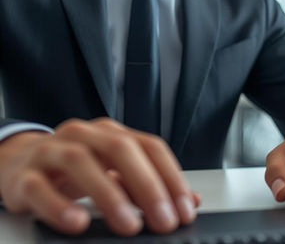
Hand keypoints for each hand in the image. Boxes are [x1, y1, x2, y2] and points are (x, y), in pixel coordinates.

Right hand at [0, 118, 199, 235]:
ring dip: (108, 194)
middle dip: (147, 184)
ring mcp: (52, 151)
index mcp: (109, 132)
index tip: (184, 209)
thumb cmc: (73, 167)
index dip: (171, 175)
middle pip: (119, 148)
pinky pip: (39, 187)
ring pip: (80, 161)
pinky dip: (59, 206)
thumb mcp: (112, 170)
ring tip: (128, 224)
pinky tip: (78, 223)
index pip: (148, 145)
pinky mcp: (24, 175)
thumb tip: (189, 200)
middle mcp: (83, 135)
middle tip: (163, 220)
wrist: (21, 162)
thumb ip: (147, 182)